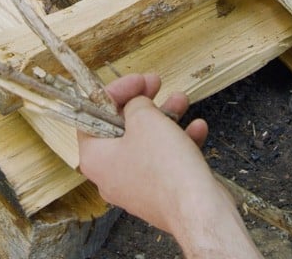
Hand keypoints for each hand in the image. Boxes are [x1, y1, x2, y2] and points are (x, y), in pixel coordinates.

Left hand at [77, 73, 261, 256]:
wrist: (198, 211)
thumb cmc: (164, 165)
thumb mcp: (144, 118)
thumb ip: (134, 103)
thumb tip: (137, 104)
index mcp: (95, 158)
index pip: (92, 116)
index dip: (114, 93)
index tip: (136, 80)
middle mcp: (111, 174)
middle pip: (121, 127)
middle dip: (143, 102)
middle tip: (156, 83)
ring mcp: (136, 185)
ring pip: (147, 141)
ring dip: (166, 117)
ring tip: (182, 100)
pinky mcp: (161, 193)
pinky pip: (165, 160)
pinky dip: (179, 141)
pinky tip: (197, 127)